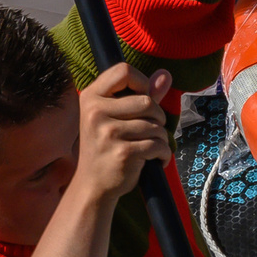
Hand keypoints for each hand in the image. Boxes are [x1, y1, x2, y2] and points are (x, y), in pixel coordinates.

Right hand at [73, 62, 172, 202]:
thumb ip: (142, 94)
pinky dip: (163, 153)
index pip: (123, 70)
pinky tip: (157, 159)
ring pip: (155, 125)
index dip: (141, 81)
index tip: (144, 98)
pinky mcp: (123, 152)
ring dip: (161, 137)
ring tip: (152, 146)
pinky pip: (157, 144)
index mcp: (91, 97)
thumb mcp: (116, 116)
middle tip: (152, 130)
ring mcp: (108, 133)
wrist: (93, 185)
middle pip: (146, 101)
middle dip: (158, 116)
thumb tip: (165, 74)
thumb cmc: (106, 146)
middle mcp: (96, 112)